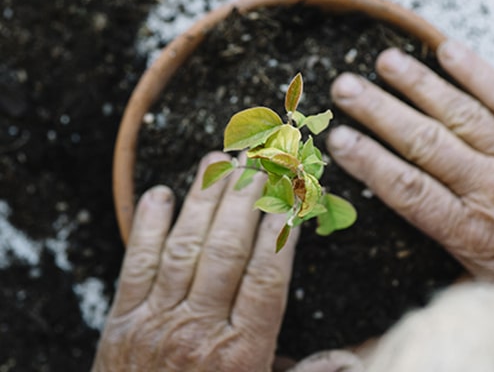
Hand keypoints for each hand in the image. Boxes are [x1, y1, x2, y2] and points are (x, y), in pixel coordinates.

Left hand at [92, 153, 298, 370]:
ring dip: (203, 199)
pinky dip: (146, 227)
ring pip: (184, 247)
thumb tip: (352, 358)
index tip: (291, 194)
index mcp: (242, 353)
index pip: (267, 276)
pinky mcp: (121, 322)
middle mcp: (200, 330)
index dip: (281, 230)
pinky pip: (135, 265)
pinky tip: (160, 194)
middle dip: (245, 199)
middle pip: (227, 250)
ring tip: (218, 161)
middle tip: (259, 160)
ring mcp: (156, 323)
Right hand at [326, 42, 493, 313]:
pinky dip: (477, 72)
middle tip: (345, 88)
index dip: (368, 161)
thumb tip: (414, 240)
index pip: (407, 189)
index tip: (339, 139)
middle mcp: (493, 191)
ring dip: (418, 85)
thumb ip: (455, 256)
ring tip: (385, 62)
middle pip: (423, 143)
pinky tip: (449, 52)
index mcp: (474, 233)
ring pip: (460, 114)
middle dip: (378, 112)